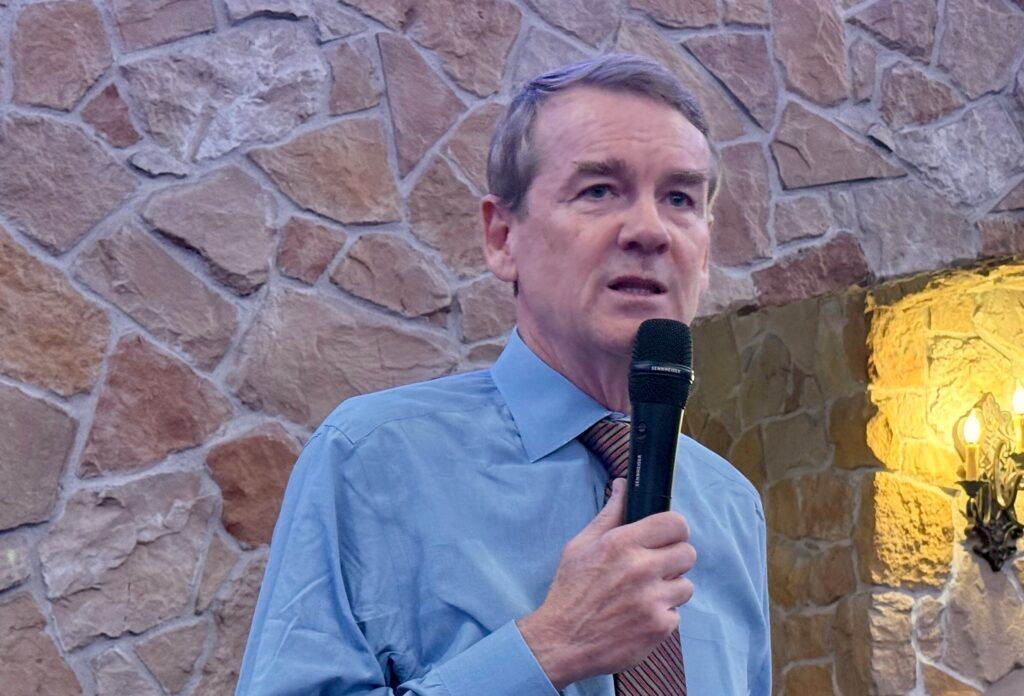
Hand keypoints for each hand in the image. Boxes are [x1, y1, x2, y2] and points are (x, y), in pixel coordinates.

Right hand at [518, 478, 695, 688]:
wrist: (562, 642)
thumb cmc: (570, 591)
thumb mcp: (581, 545)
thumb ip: (609, 514)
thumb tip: (623, 485)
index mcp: (622, 543)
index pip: (676, 524)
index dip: (674, 529)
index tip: (665, 537)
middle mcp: (642, 569)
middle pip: (688, 553)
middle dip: (673, 558)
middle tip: (654, 567)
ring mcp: (653, 600)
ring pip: (685, 585)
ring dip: (669, 589)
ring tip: (643, 594)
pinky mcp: (660, 627)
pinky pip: (676, 614)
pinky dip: (661, 615)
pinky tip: (639, 616)